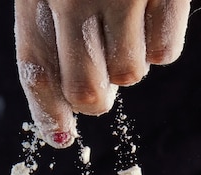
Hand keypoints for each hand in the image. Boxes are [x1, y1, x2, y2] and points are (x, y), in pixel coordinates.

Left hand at [14, 0, 190, 147]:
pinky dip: (160, 43)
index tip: (61, 136)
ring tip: (125, 21)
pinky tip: (150, 12)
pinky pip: (165, 52)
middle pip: (87, 93)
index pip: (36, 71)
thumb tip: (61, 130)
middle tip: (100, 72)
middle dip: (94, 95)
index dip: (48, 110)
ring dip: (127, 62)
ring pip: (129, 75)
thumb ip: (48, 40)